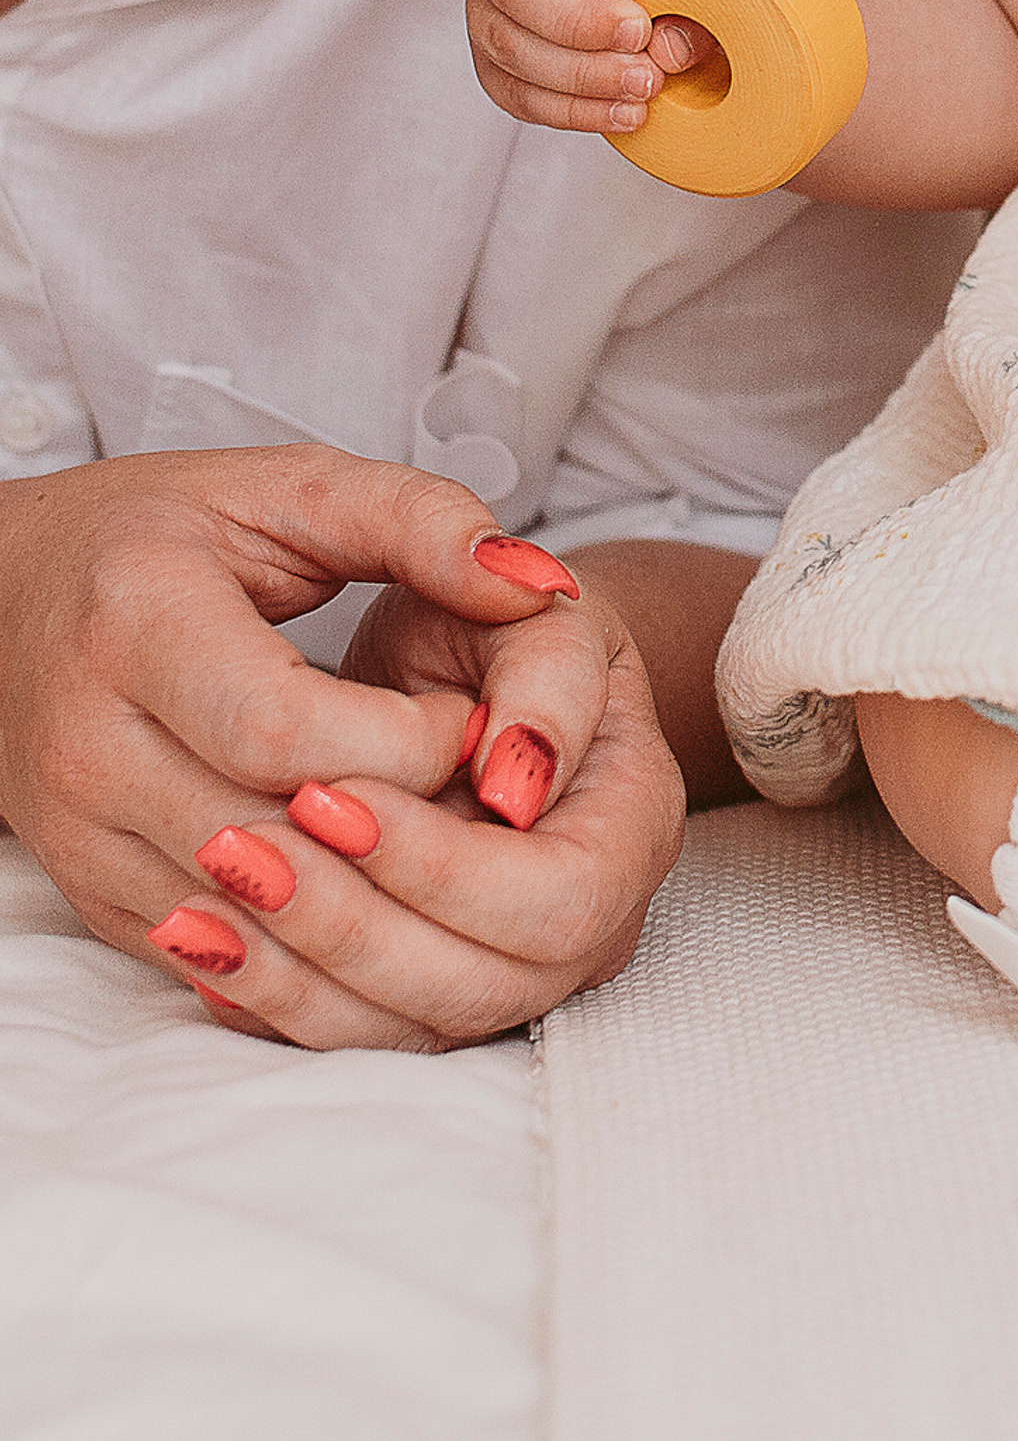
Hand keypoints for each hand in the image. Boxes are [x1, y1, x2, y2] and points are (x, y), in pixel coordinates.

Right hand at [0, 447, 674, 1043]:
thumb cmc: (160, 534)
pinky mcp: (92, 889)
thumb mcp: (287, 489)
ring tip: (438, 833)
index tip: (471, 715)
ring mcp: (80, 830)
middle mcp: (88, 740)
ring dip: (371, 894)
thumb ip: (421, 522)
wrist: (4, 601)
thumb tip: (540, 585)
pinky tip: (378, 889)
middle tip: (479, 790)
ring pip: (250, 915)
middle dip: (405, 825)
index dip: (411, 742)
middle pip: (275, 836)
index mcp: (136, 621)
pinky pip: (219, 952)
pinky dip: (314, 934)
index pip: (292, 734)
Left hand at [207, 563, 686, 1048]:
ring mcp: (512, 975)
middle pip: (480, 989)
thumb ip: (547, 677)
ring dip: (299, 973)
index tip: (325, 792)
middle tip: (242, 851)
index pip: (554, 899)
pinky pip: (353, 1032)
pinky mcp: (426, 992)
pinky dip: (273, 996)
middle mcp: (590, 927)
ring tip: (206, 896)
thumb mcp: (537, 614)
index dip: (440, 864)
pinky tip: (203, 937)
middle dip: (353, 926)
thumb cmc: (504, 624)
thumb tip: (516, 779)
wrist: (482, 665)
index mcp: (633, 825)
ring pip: (409, 1030)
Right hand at [466, 0, 702, 137]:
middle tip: (640, 34)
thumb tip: (672, 45)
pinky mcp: (496, 62)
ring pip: (511, 45)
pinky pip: (519, 94)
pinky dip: (575, 111)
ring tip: (646, 83)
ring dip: (584, 74)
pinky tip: (626, 113)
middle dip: (580, 20)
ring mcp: (489, 6)